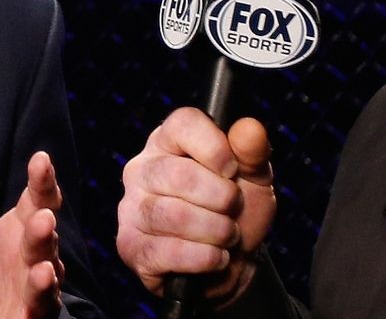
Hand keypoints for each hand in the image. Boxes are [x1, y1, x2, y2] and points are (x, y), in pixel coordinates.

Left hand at [0, 122, 64, 318]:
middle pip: (45, 230)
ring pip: (47, 264)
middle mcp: (37, 251)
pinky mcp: (35, 311)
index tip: (40, 160)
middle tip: (41, 209)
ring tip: (42, 230)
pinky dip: (43, 291)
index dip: (41, 179)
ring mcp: (39, 282)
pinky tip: (41, 278)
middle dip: (43, 218)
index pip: (38, 196)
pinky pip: (42, 302)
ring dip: (45, 249)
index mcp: (23, 224)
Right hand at [116, 106, 275, 306]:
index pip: (183, 123)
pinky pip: (167, 251)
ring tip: (228, 235)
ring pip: (174, 215)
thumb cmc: (237, 210)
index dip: (215, 147)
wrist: (231, 263)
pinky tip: (215, 256)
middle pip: (180, 174)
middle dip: (222, 197)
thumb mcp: (254, 178)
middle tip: (234, 209)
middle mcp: (142, 168)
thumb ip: (253, 152)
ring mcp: (131, 208)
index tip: (233, 170)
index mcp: (168, 141)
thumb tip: (250, 128)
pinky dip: (203, 257)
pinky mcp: (131, 247)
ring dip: (215, 231)